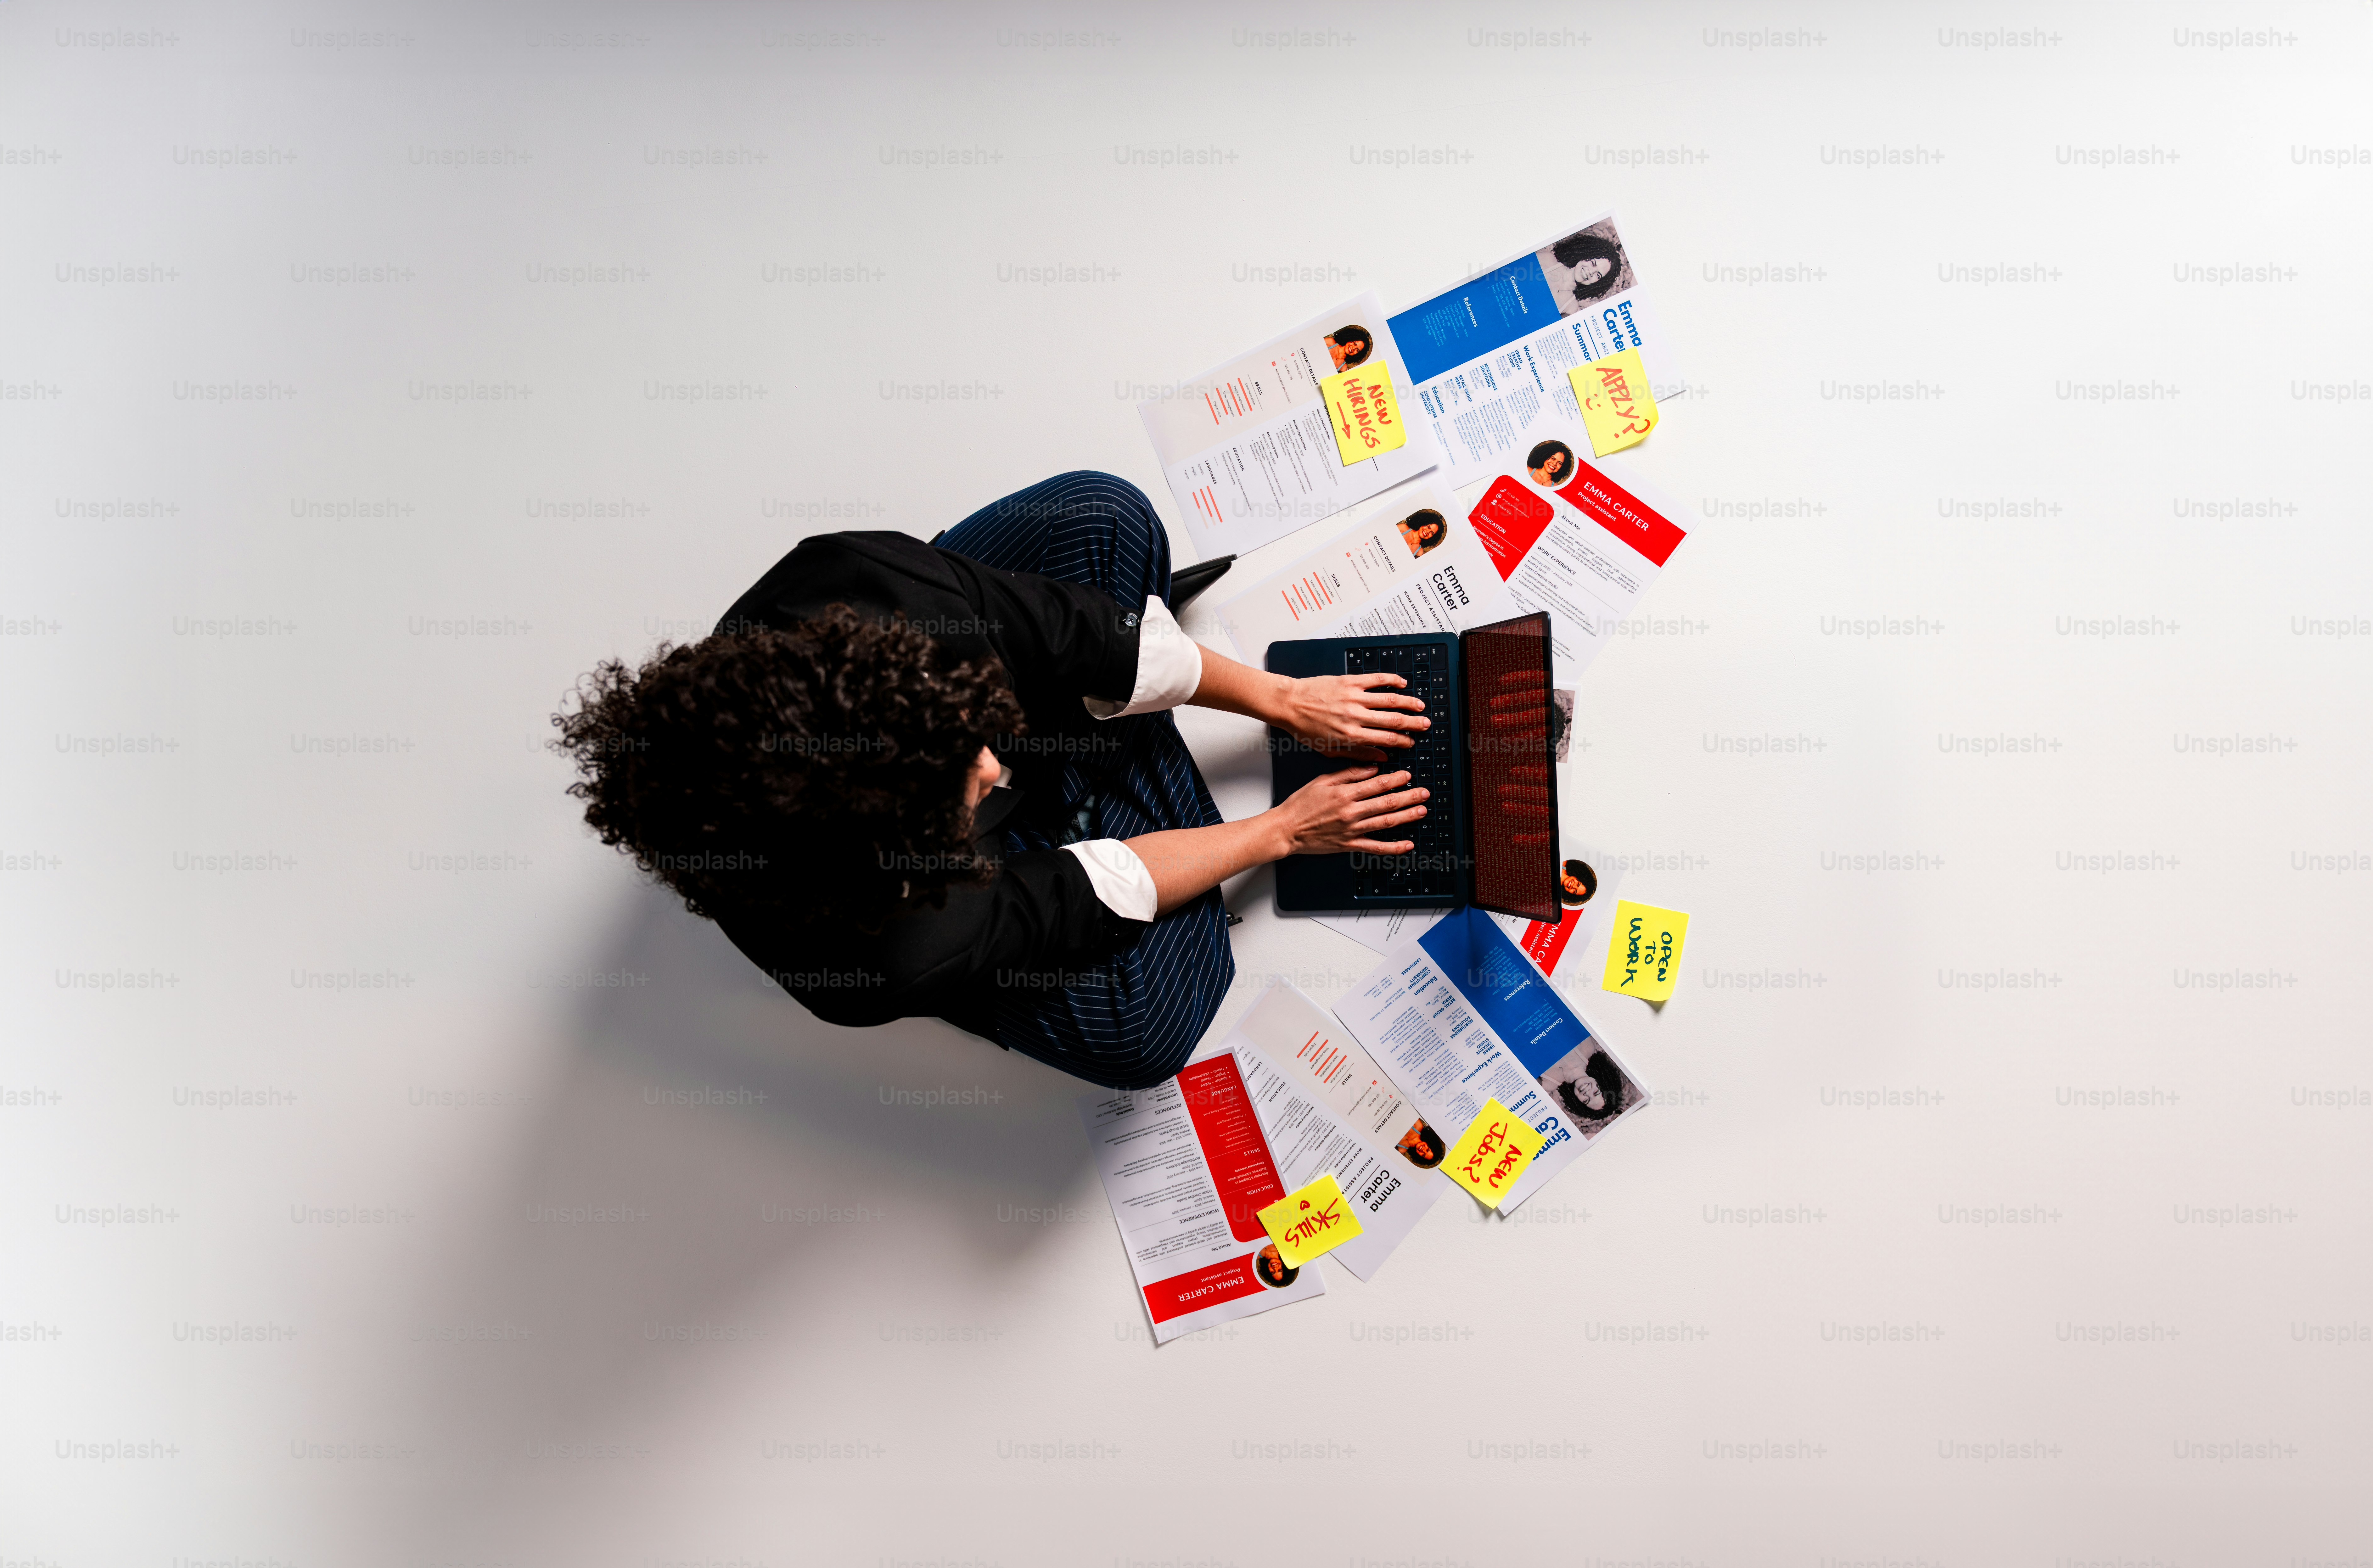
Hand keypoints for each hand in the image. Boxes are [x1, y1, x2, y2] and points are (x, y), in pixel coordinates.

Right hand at [1272, 766, 1430, 856]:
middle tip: (1424, 792)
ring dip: (1406, 816)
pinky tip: (1407, 844)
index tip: (1408, 776)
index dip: (1396, 779)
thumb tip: (1372, 767)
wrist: (1286, 830)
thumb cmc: (1300, 805)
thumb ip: (1347, 774)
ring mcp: (1351, 830)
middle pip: (1386, 802)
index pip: (1377, 784)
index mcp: (1344, 793)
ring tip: (1421, 810)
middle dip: (1408, 797)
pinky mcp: (1349, 845)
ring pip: (1385, 822)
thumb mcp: (1322, 781)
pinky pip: (1376, 847)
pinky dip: (1393, 847)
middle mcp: (1351, 812)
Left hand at [1275, 673, 1430, 756]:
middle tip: (1425, 725)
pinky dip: (1392, 680)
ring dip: (1408, 703)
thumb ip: (1357, 754)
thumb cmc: (1306, 729)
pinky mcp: (1349, 681)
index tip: (1411, 742)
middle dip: (1413, 724)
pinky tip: (1402, 683)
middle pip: (1393, 720)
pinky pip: (1376, 679)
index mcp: (1350, 735)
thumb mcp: (1329, 750)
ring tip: (1420, 706)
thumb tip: (1381, 758)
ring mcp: (1353, 697)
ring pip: (1389, 699)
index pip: (1386, 739)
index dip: (1403, 741)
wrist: (1289, 704)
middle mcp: (1355, 716)